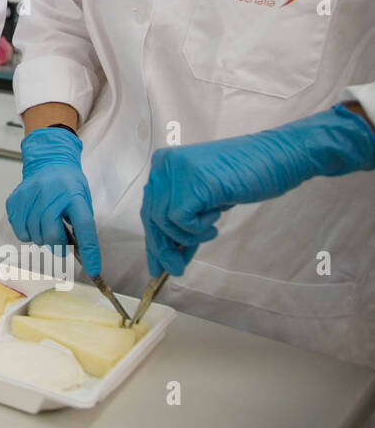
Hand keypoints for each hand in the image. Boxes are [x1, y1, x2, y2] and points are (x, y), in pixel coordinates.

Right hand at [5, 127, 99, 274]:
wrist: (48, 161)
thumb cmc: (68, 184)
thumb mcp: (82, 199)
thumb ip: (80, 223)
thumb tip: (82, 255)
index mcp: (73, 195)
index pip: (84, 226)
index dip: (90, 251)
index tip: (93, 270)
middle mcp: (50, 194)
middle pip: (52, 235)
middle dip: (58, 246)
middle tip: (61, 243)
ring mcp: (29, 196)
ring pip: (34, 236)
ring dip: (42, 238)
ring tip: (46, 226)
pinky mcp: (15, 200)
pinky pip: (20, 231)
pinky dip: (27, 233)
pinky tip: (33, 221)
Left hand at [140, 103, 374, 276]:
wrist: (277, 157)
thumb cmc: (244, 177)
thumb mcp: (206, 199)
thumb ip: (184, 218)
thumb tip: (167, 255)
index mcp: (164, 164)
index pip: (150, 208)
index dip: (155, 239)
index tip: (157, 264)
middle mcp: (164, 164)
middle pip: (152, 217)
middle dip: (163, 248)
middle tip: (174, 269)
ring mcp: (178, 171)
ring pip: (164, 221)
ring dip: (189, 236)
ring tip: (211, 228)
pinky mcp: (195, 183)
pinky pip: (181, 220)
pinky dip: (198, 228)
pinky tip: (215, 218)